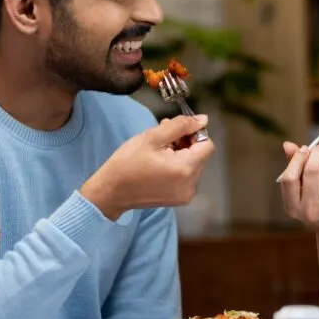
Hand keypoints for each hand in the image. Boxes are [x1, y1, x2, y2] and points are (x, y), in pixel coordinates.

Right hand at [80, 115, 214, 219]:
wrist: (111, 192)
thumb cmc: (127, 163)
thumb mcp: (152, 137)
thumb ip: (180, 125)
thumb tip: (203, 119)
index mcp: (185, 169)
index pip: (207, 144)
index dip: (194, 133)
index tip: (177, 130)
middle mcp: (190, 185)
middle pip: (200, 155)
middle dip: (185, 142)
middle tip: (163, 136)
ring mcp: (185, 195)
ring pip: (193, 165)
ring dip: (181, 153)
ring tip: (158, 150)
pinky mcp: (179, 199)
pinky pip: (186, 176)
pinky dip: (177, 166)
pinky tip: (159, 164)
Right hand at [278, 140, 318, 234]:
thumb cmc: (316, 208)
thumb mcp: (300, 194)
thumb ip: (294, 168)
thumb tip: (288, 145)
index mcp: (293, 207)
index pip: (289, 178)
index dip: (296, 160)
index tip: (303, 149)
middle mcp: (310, 208)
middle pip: (310, 170)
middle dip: (315, 152)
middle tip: (318, 145)